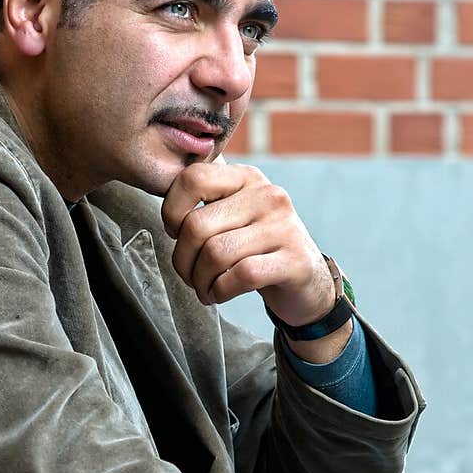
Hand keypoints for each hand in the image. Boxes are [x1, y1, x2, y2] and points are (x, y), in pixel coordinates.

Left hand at [161, 161, 343, 342]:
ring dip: (200, 280)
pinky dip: (220, 291)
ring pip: (215, 253)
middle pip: (197, 225)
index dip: (172, 211)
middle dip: (182, 259)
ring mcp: (284, 227)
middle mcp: (268, 195)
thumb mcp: (233, 217)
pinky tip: (220, 294)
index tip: (177, 234)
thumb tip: (168, 215)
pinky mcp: (294, 261)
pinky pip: (241, 275)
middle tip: (188, 275)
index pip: (192, 178)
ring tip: (204, 288)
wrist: (304, 281)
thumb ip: (204, 205)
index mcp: (247, 178)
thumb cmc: (256, 250)